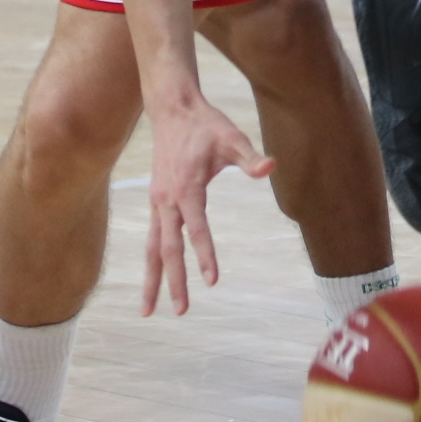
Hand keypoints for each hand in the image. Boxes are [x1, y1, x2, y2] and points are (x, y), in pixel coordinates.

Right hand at [140, 87, 274, 315]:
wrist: (173, 109)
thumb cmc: (206, 125)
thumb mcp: (232, 138)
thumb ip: (250, 158)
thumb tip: (271, 166)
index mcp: (187, 187)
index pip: (196, 228)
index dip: (205, 254)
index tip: (212, 280)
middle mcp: (166, 200)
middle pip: (167, 248)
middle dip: (174, 281)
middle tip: (182, 311)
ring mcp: (157, 202)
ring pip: (151, 249)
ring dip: (152, 281)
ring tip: (149, 312)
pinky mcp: (155, 202)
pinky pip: (150, 238)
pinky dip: (150, 262)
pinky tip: (153, 281)